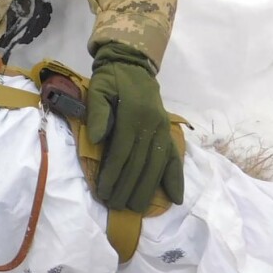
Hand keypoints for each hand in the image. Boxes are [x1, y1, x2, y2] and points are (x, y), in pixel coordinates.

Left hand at [85, 41, 184, 212]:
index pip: (122, 151)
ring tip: (135, 208)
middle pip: (140, 163)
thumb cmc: (111, 80)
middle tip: (114, 206)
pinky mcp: (167, 132)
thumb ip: (97, 112)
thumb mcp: (98, 88)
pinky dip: (175, 178)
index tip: (103, 192)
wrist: (132, 65)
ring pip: (156, 165)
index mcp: (132, 114)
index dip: (113, 174)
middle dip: (126, 187)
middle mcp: (151, 125)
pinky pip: (174, 158)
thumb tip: (96, 137)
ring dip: (146, 189)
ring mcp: (162, 129)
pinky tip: (175, 198)